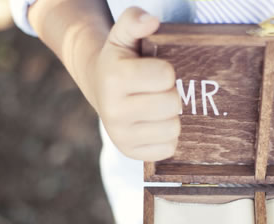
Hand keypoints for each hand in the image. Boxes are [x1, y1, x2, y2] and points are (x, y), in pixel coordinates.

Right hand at [91, 7, 180, 160]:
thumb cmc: (121, 60)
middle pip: (172, 105)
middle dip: (172, 95)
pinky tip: (155, 124)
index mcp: (114, 78)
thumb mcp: (123, 35)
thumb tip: (152, 22)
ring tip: (158, 107)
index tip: (157, 71)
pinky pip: (168, 149)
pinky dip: (167, 137)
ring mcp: (121, 135)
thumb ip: (135, 20)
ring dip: (172, 117)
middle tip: (160, 90)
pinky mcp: (130, 153)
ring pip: (173, 129)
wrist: (100, 88)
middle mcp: (114, 110)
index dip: (167, 72)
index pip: (165, 76)